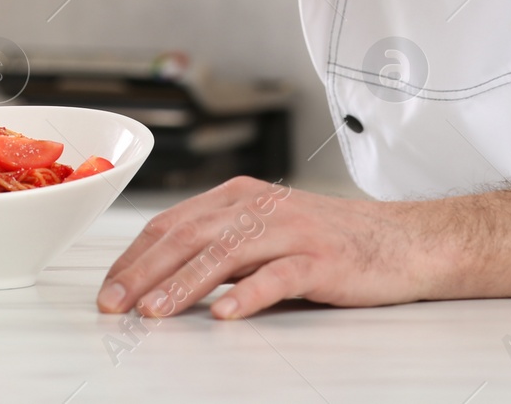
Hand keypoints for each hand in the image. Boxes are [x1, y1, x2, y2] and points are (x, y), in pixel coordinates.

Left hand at [96, 177, 442, 319]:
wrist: (402, 240)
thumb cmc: (330, 241)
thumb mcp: (265, 231)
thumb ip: (219, 244)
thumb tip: (157, 276)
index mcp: (240, 197)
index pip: (173, 224)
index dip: (135, 257)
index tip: (108, 288)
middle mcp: (261, 208)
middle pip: (190, 236)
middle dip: (145, 271)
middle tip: (114, 303)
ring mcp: (292, 231)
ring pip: (226, 253)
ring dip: (185, 284)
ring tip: (154, 311)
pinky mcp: (322, 259)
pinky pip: (279, 276)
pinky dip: (249, 294)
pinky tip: (226, 313)